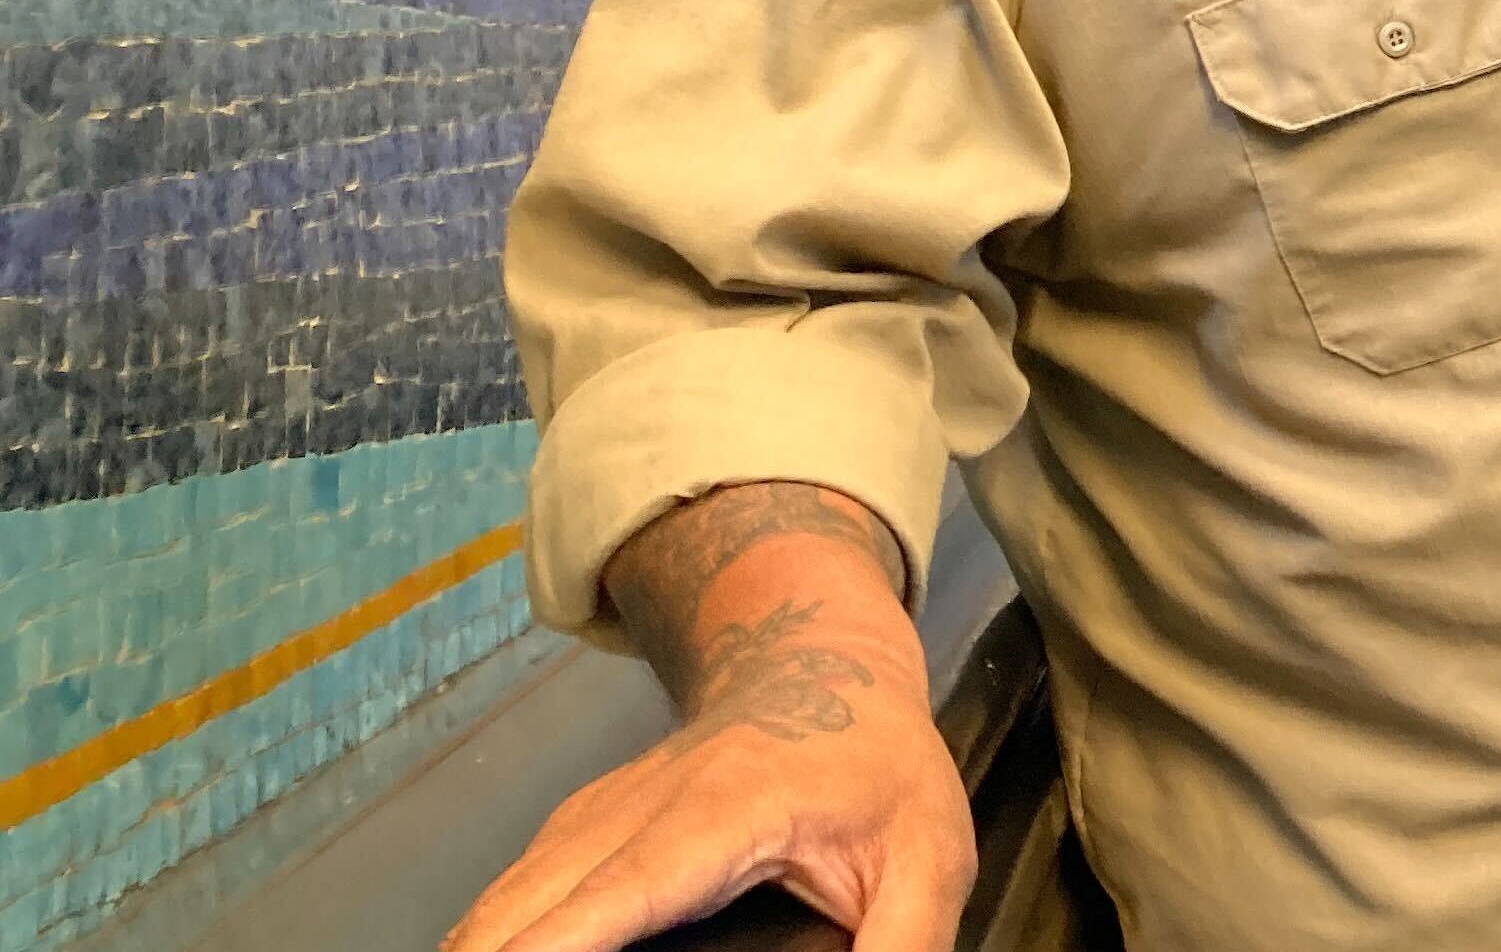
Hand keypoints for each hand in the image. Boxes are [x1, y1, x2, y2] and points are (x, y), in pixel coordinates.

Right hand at [445, 488, 971, 951]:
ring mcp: (593, 816)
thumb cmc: (879, 764)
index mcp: (715, 817)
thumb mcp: (928, 852)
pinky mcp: (576, 830)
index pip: (612, 900)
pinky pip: (510, 898)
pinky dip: (486, 940)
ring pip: (500, 905)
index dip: (551, 950)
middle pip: (525, 911)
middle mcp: (632, 812)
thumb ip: (905, 941)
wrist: (821, 662)